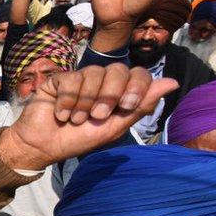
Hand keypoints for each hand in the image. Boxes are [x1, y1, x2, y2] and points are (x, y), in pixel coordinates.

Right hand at [0, 64, 179, 170]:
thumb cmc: (78, 139)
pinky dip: (67, 100)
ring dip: (85, 101)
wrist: (42, 146)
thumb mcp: (113, 127)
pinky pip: (71, 79)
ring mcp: (80, 78)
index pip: (138, 74)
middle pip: (117, 70)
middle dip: (109, 95)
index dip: (136, 86)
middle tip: (97, 115)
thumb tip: (172, 82)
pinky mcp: (59, 79)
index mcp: (118, 92)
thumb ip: (139, 106)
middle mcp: (101, 82)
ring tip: (75, 119)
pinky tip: (60, 114)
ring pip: (93, 73)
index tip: (126, 105)